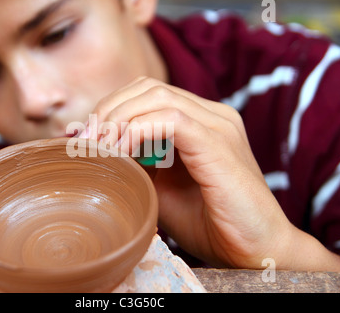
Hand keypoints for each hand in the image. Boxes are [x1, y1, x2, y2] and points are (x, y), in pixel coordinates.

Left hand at [79, 77, 339, 270]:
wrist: (255, 250)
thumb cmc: (208, 222)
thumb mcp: (160, 188)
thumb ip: (137, 162)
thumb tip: (100, 149)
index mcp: (201, 120)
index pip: (148, 94)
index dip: (112, 109)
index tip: (86, 139)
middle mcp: (212, 114)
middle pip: (148, 88)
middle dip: (108, 111)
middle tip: (84, 142)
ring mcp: (218, 125)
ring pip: (156, 96)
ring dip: (117, 119)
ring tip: (98, 148)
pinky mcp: (219, 143)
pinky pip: (170, 120)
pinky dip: (136, 131)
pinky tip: (120, 152)